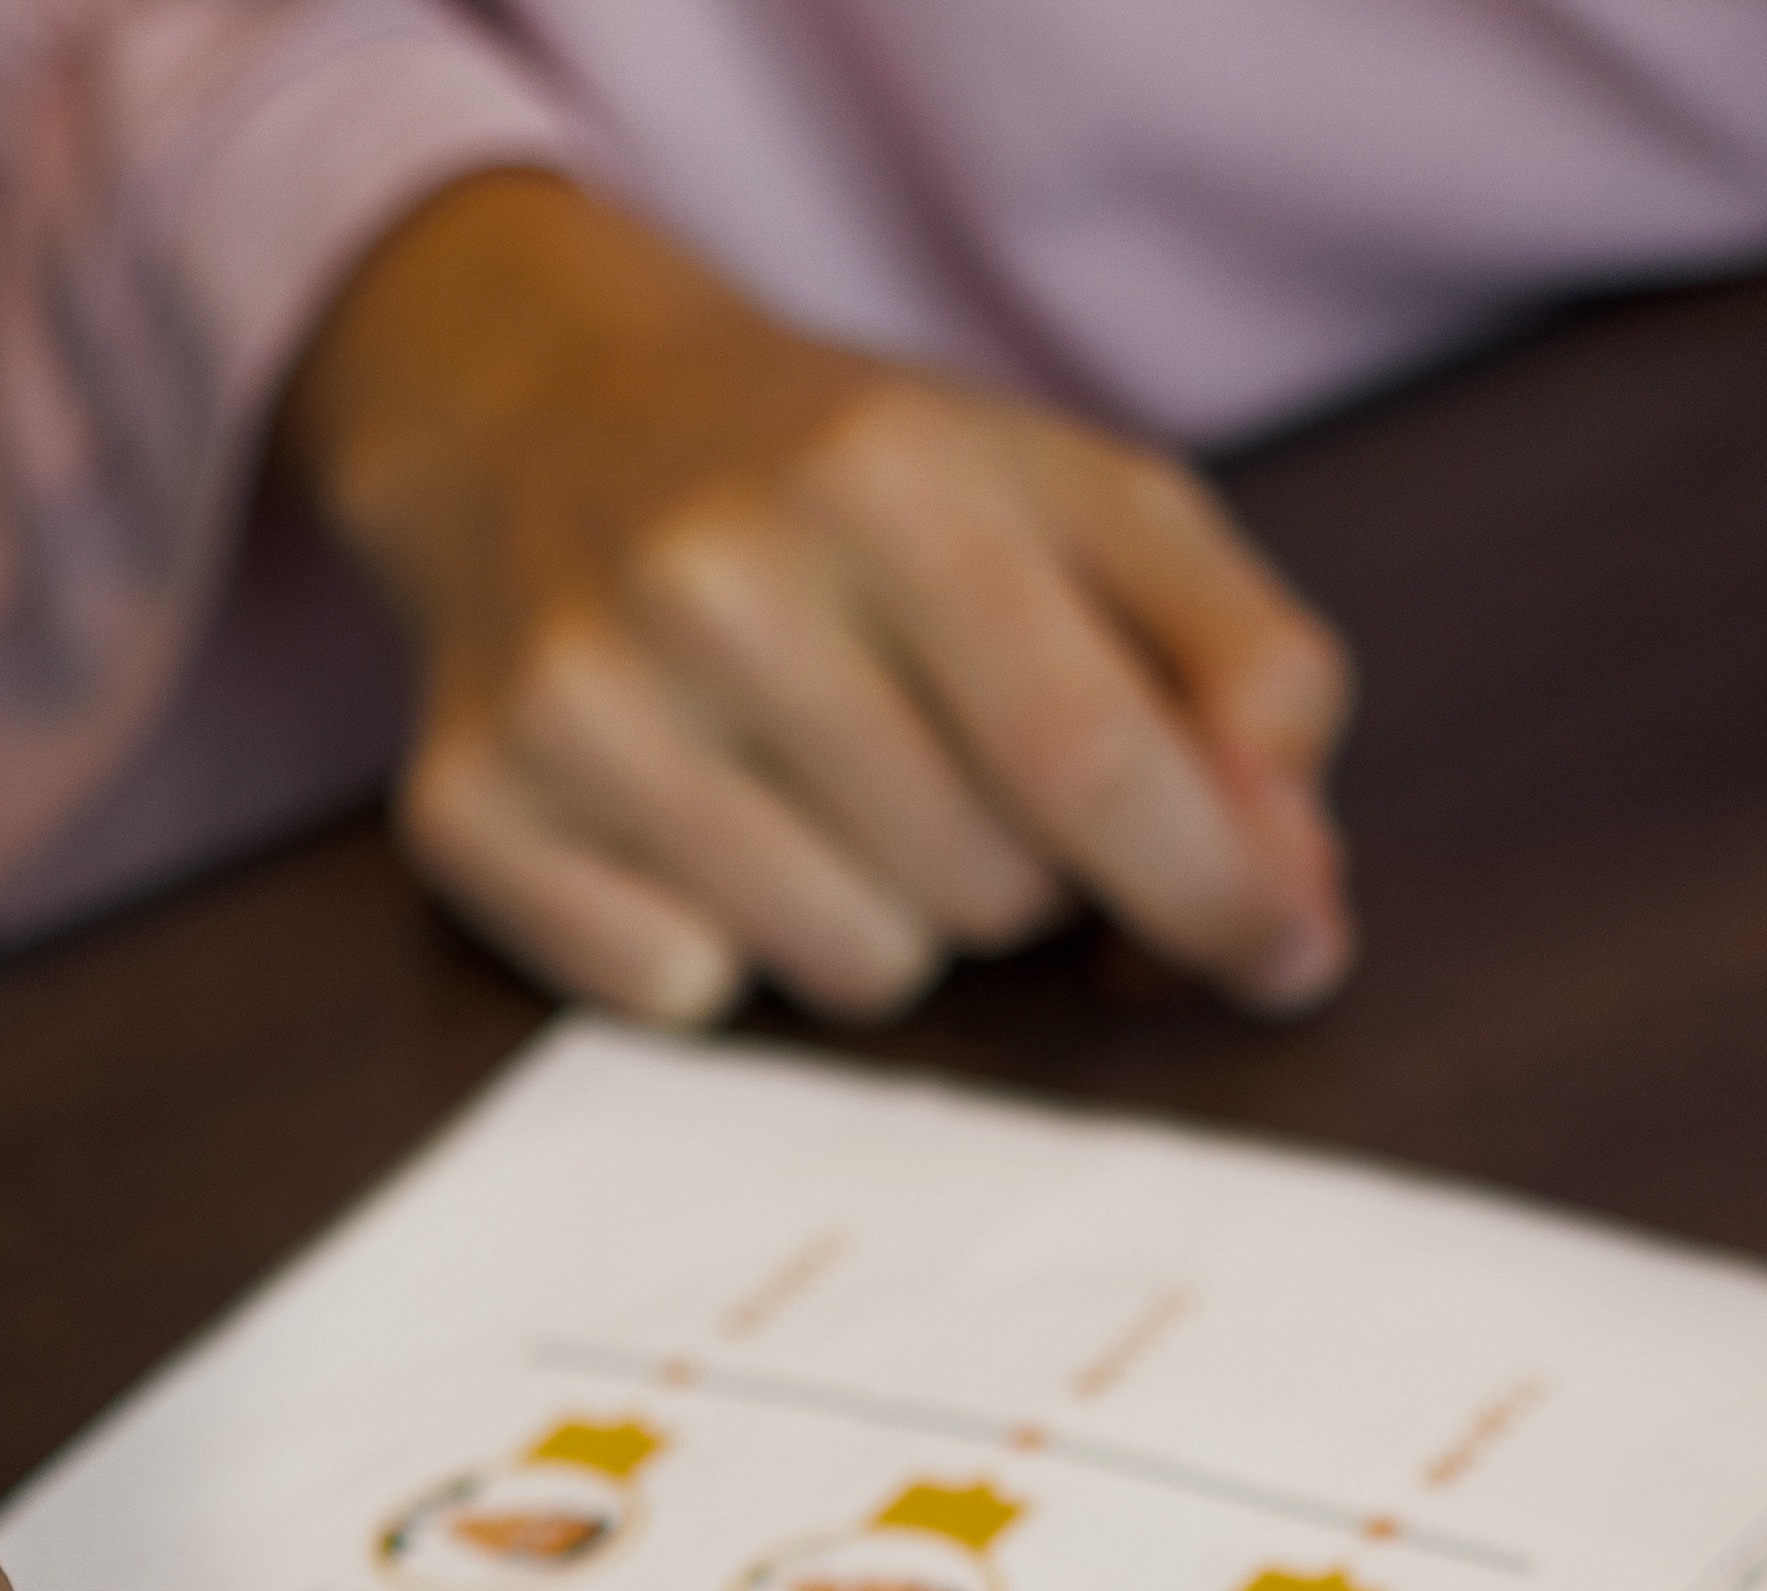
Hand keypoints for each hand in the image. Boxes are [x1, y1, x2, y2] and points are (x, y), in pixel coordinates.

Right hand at [282, 169, 1353, 1027]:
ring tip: (829, 787)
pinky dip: (723, 945)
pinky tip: (696, 822)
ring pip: (854, 971)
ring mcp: (577, 702)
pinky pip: (687, 1000)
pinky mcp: (472, 810)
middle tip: (951, 754)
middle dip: (1025, 866)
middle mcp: (711, 579)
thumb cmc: (858, 487)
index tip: (1286, 952)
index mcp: (886, 475)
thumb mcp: (1085, 501)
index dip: (1218, 888)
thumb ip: (1245, 666)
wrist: (544, 414)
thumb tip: (1294, 889)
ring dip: (886, 916)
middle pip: (988, 891)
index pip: (1092, 758)